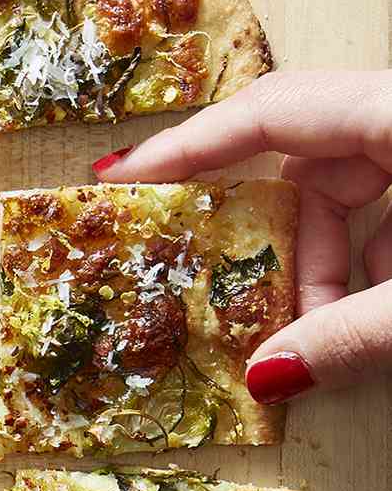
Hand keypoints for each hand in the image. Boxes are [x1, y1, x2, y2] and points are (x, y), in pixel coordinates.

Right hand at [94, 69, 391, 401]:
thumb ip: (353, 337)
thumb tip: (265, 379)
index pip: (272, 111)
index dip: (191, 146)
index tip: (125, 180)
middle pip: (308, 166)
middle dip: (274, 250)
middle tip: (242, 313)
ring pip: (352, 199)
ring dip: (329, 275)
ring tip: (330, 341)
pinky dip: (372, 275)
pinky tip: (378, 327)